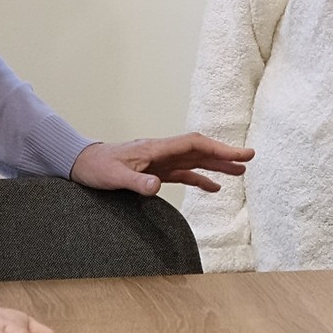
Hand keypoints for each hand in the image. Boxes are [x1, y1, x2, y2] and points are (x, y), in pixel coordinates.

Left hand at [69, 133, 253, 194]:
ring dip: (218, 165)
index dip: (218, 148)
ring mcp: (161, 162)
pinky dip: (201, 179)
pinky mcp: (156, 172)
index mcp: (157, 149)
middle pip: (200, 150)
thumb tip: (156, 186)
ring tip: (241, 172)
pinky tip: (215, 188)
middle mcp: (163, 152)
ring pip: (196, 161)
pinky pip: (184, 174)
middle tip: (250, 158)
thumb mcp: (114, 177)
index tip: (239, 153)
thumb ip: (136, 182)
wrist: (82, 164)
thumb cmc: (97, 167)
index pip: (194, 144)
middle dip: (225, 154)